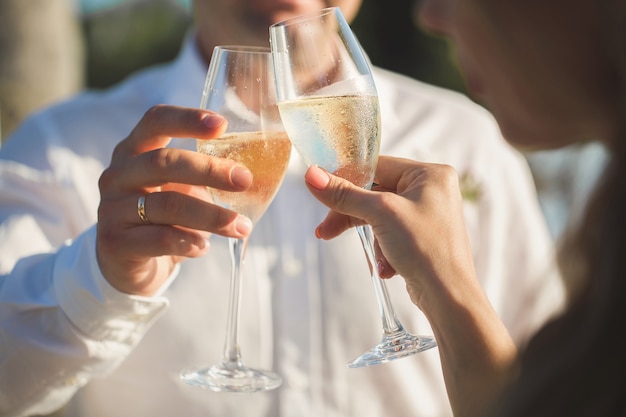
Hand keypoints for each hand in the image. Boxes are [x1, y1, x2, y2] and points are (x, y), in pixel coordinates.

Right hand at [97, 105, 252, 295]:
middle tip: (244, 180)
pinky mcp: (116, 243)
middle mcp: (118, 175)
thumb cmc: (160, 219)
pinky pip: (161, 239)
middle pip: (163, 162)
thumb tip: (253, 177)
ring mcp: (112, 209)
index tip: (222, 125)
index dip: (187, 119)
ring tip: (241, 226)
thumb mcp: (180, 191)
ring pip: (167, 205)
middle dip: (209, 170)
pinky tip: (204, 246)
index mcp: (134, 151)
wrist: (124, 264)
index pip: (155, 122)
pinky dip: (190, 242)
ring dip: (211, 216)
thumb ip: (205, 180)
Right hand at [305, 156, 517, 416]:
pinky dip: (384, 251)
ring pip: (380, 217)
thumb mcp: (381, 214)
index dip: (347, 179)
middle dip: (352, 216)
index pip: (377, 166)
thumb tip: (311, 174)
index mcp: (430, 173)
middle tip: (325, 231)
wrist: (449, 297)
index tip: (321, 192)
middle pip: (375, 193)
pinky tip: (387, 268)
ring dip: (372, 240)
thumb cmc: (425, 248)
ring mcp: (428, 214)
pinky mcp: (422, 237)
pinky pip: (391, 234)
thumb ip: (345, 194)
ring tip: (376, 262)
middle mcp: (432, 189)